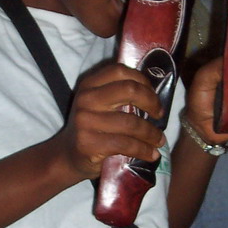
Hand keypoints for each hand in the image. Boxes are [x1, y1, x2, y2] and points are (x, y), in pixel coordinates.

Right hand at [56, 62, 164, 179]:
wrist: (67, 156)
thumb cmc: (92, 129)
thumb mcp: (98, 105)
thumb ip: (118, 95)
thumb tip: (155, 95)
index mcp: (89, 84)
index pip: (120, 71)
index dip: (143, 81)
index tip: (153, 97)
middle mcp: (86, 99)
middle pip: (129, 90)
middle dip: (151, 102)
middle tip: (159, 115)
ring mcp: (86, 121)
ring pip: (131, 123)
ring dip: (151, 133)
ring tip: (159, 140)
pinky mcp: (89, 143)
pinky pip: (126, 145)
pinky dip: (144, 150)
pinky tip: (151, 154)